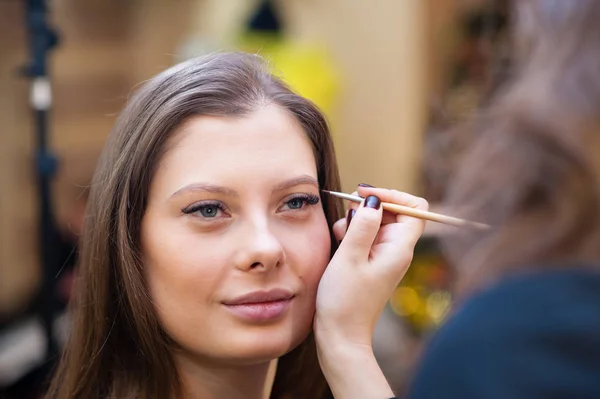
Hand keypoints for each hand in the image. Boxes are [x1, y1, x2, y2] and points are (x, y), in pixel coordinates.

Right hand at [315, 185, 426, 348]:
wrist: (340, 336)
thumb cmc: (344, 301)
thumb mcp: (349, 258)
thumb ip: (363, 226)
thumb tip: (374, 200)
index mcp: (399, 248)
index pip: (414, 208)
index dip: (392, 195)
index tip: (365, 195)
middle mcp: (396, 250)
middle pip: (393, 212)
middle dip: (368, 208)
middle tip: (347, 220)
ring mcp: (383, 257)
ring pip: (376, 223)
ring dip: (356, 222)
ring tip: (340, 237)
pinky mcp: (370, 263)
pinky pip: (366, 237)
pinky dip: (352, 234)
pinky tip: (338, 244)